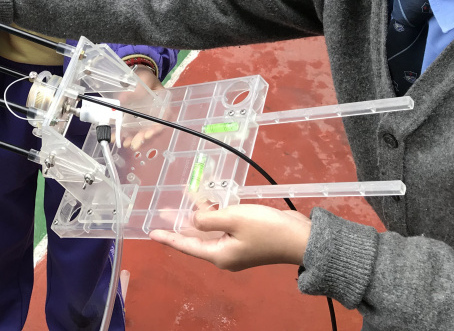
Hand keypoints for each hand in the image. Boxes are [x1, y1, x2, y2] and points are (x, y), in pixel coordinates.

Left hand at [121, 65, 167, 148]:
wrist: (138, 75)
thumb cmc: (145, 77)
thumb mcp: (143, 79)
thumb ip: (136, 89)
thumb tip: (122, 99)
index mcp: (163, 104)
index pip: (164, 119)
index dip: (157, 129)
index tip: (148, 134)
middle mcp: (155, 114)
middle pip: (151, 129)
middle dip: (142, 138)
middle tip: (134, 144)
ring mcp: (144, 118)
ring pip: (140, 132)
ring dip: (132, 139)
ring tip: (124, 143)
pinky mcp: (133, 118)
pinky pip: (129, 128)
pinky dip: (122, 134)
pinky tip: (115, 137)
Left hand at [149, 203, 311, 270]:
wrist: (301, 238)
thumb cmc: (266, 229)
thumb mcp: (233, 219)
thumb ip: (207, 219)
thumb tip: (193, 221)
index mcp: (219, 254)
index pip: (186, 245)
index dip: (169, 237)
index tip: (151, 232)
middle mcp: (225, 254)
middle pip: (196, 238)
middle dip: (180, 223)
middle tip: (162, 211)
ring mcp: (236, 247)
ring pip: (209, 230)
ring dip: (197, 215)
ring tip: (182, 199)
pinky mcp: (246, 239)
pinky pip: (222, 226)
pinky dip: (214, 214)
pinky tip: (208, 201)